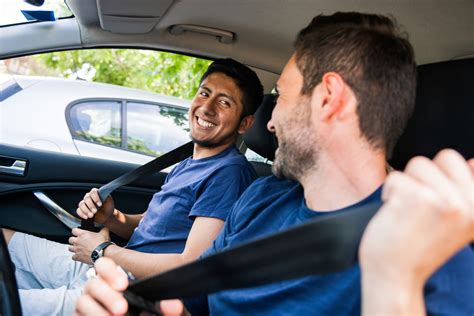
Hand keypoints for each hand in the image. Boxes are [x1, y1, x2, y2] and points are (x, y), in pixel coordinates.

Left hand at [69, 227, 110, 264]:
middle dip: (73, 240)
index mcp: (82, 234)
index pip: (74, 230)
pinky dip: (75, 256)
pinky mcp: (78, 257)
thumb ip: (103, 229)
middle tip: (79, 241)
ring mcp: (77, 250)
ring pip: (69, 248)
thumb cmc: (101, 244)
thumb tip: (104, 228)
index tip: (78, 232)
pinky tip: (79, 256)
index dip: (76, 231)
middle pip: (70, 239)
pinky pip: (73, 257)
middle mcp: (77, 241)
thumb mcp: (104, 233)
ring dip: (73, 248)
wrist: (102, 254)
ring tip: (78, 248)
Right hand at [75, 258, 183, 315]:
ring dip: (96, 310)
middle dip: (106, 294)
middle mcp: (98, 292)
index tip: (124, 284)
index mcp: (114, 282)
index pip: (104, 266)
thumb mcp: (156, 311)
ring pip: (82, 301)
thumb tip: (174, 307)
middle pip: (92, 283)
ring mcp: (88, 306)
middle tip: (122, 308)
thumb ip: (164, 308)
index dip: (109, 271)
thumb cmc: (143, 314)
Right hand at [77, 188, 115, 224]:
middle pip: (86, 198)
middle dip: (91, 205)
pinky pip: (78, 210)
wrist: (106, 216)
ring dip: (86, 210)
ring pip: (81, 204)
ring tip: (91, 215)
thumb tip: (105, 194)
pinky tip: (86, 217)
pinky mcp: (82, 210)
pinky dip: (82, 214)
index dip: (96, 198)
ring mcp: (85, 203)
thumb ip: (107, 197)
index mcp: (96, 193)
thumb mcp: (109, 202)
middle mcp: (89, 197)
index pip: (93, 192)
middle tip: (95, 211)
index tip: (100, 204)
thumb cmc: (108, 207)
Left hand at [360, 149, 473, 286]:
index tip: (431, 206)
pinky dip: (388, 193)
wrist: (395, 275)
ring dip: (405, 184)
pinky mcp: (419, 198)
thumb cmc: (418, 247)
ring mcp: (447, 201)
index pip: (458, 161)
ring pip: (418, 163)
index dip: (436, 177)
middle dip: (422, 176)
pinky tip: (394, 214)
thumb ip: (465, 192)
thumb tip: (473, 161)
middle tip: (418, 206)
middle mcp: (470, 205)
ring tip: (407, 211)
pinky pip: (396, 177)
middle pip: (442, 157)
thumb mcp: (455, 222)